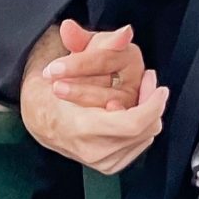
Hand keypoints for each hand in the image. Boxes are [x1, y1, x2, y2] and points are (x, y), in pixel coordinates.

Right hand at [20, 18, 168, 173]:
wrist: (38, 117)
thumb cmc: (51, 89)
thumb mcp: (70, 61)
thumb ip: (97, 45)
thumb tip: (124, 34)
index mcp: (81, 127)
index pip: (133, 124)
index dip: (153, 105)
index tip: (160, 87)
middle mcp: (92, 150)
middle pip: (144, 130)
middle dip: (152, 103)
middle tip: (148, 80)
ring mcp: (101, 161)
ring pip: (145, 137)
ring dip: (148, 113)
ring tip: (139, 91)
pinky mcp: (108, 165)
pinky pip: (138, 145)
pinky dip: (141, 127)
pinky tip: (131, 110)